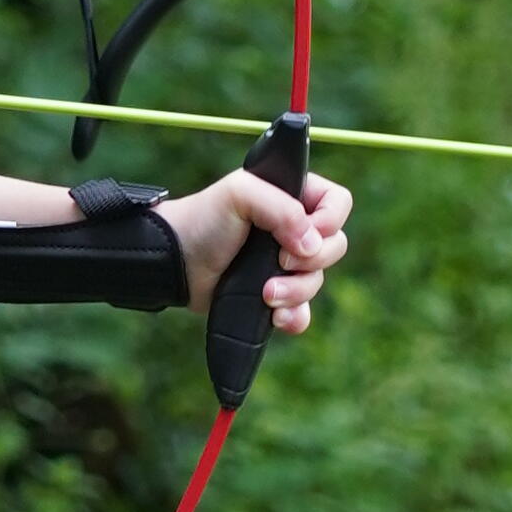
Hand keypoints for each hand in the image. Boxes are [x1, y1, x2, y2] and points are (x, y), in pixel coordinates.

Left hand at [165, 162, 351, 330]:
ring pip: (318, 281)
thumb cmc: (203, 220)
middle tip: (280, 261)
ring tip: (266, 294)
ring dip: (296, 291)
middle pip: (335, 246)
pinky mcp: (274, 294)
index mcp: (292, 194)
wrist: (173, 262)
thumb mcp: (239, 195)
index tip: (303, 233)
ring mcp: (285, 263)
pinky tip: (276, 316)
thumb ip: (281, 209)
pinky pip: (303, 311)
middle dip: (311, 261)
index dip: (329, 221)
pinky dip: (295, 316)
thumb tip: (312, 245)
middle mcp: (295, 228)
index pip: (338, 203)